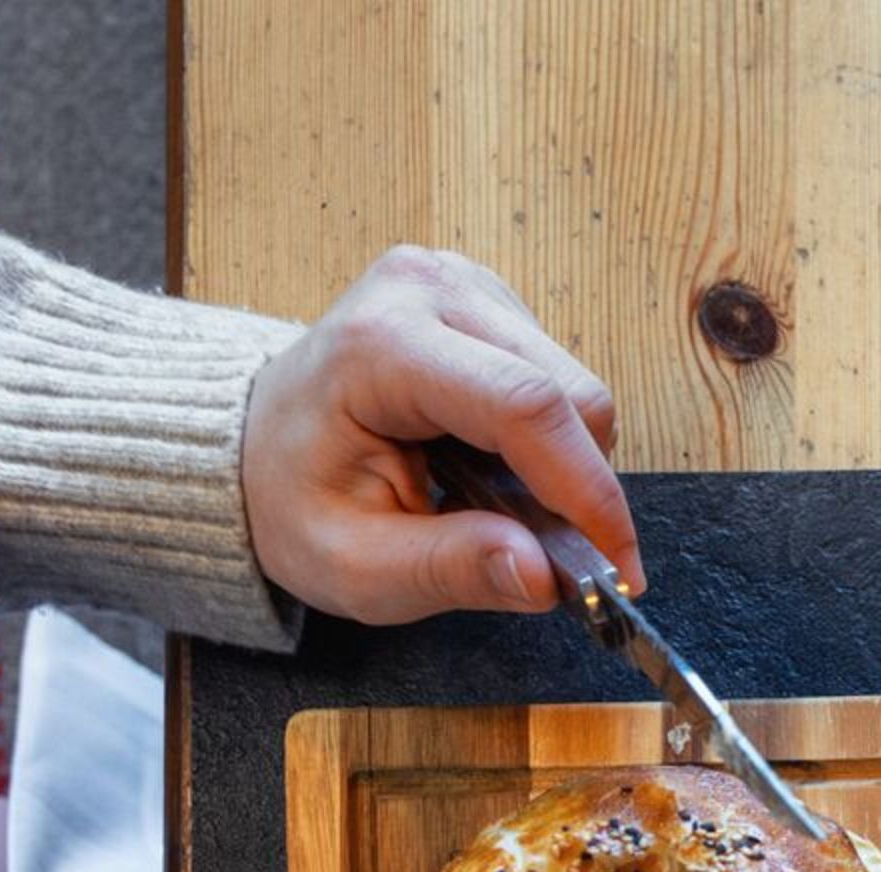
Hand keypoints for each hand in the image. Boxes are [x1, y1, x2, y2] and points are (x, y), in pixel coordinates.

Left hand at [240, 245, 643, 623]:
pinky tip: (496, 462)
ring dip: (569, 464)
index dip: (590, 494)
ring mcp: (459, 284)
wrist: (260, 442)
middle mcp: (426, 291)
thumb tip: (547, 578)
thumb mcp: (355, 566)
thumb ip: (451, 571)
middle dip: (585, 488)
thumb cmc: (297, 498)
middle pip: (571, 394)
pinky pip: (563, 377)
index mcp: (380, 346)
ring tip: (504, 505)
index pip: (526, 408)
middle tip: (561, 556)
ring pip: (579, 387)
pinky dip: (552, 439)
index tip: (620, 570)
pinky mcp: (485, 297)